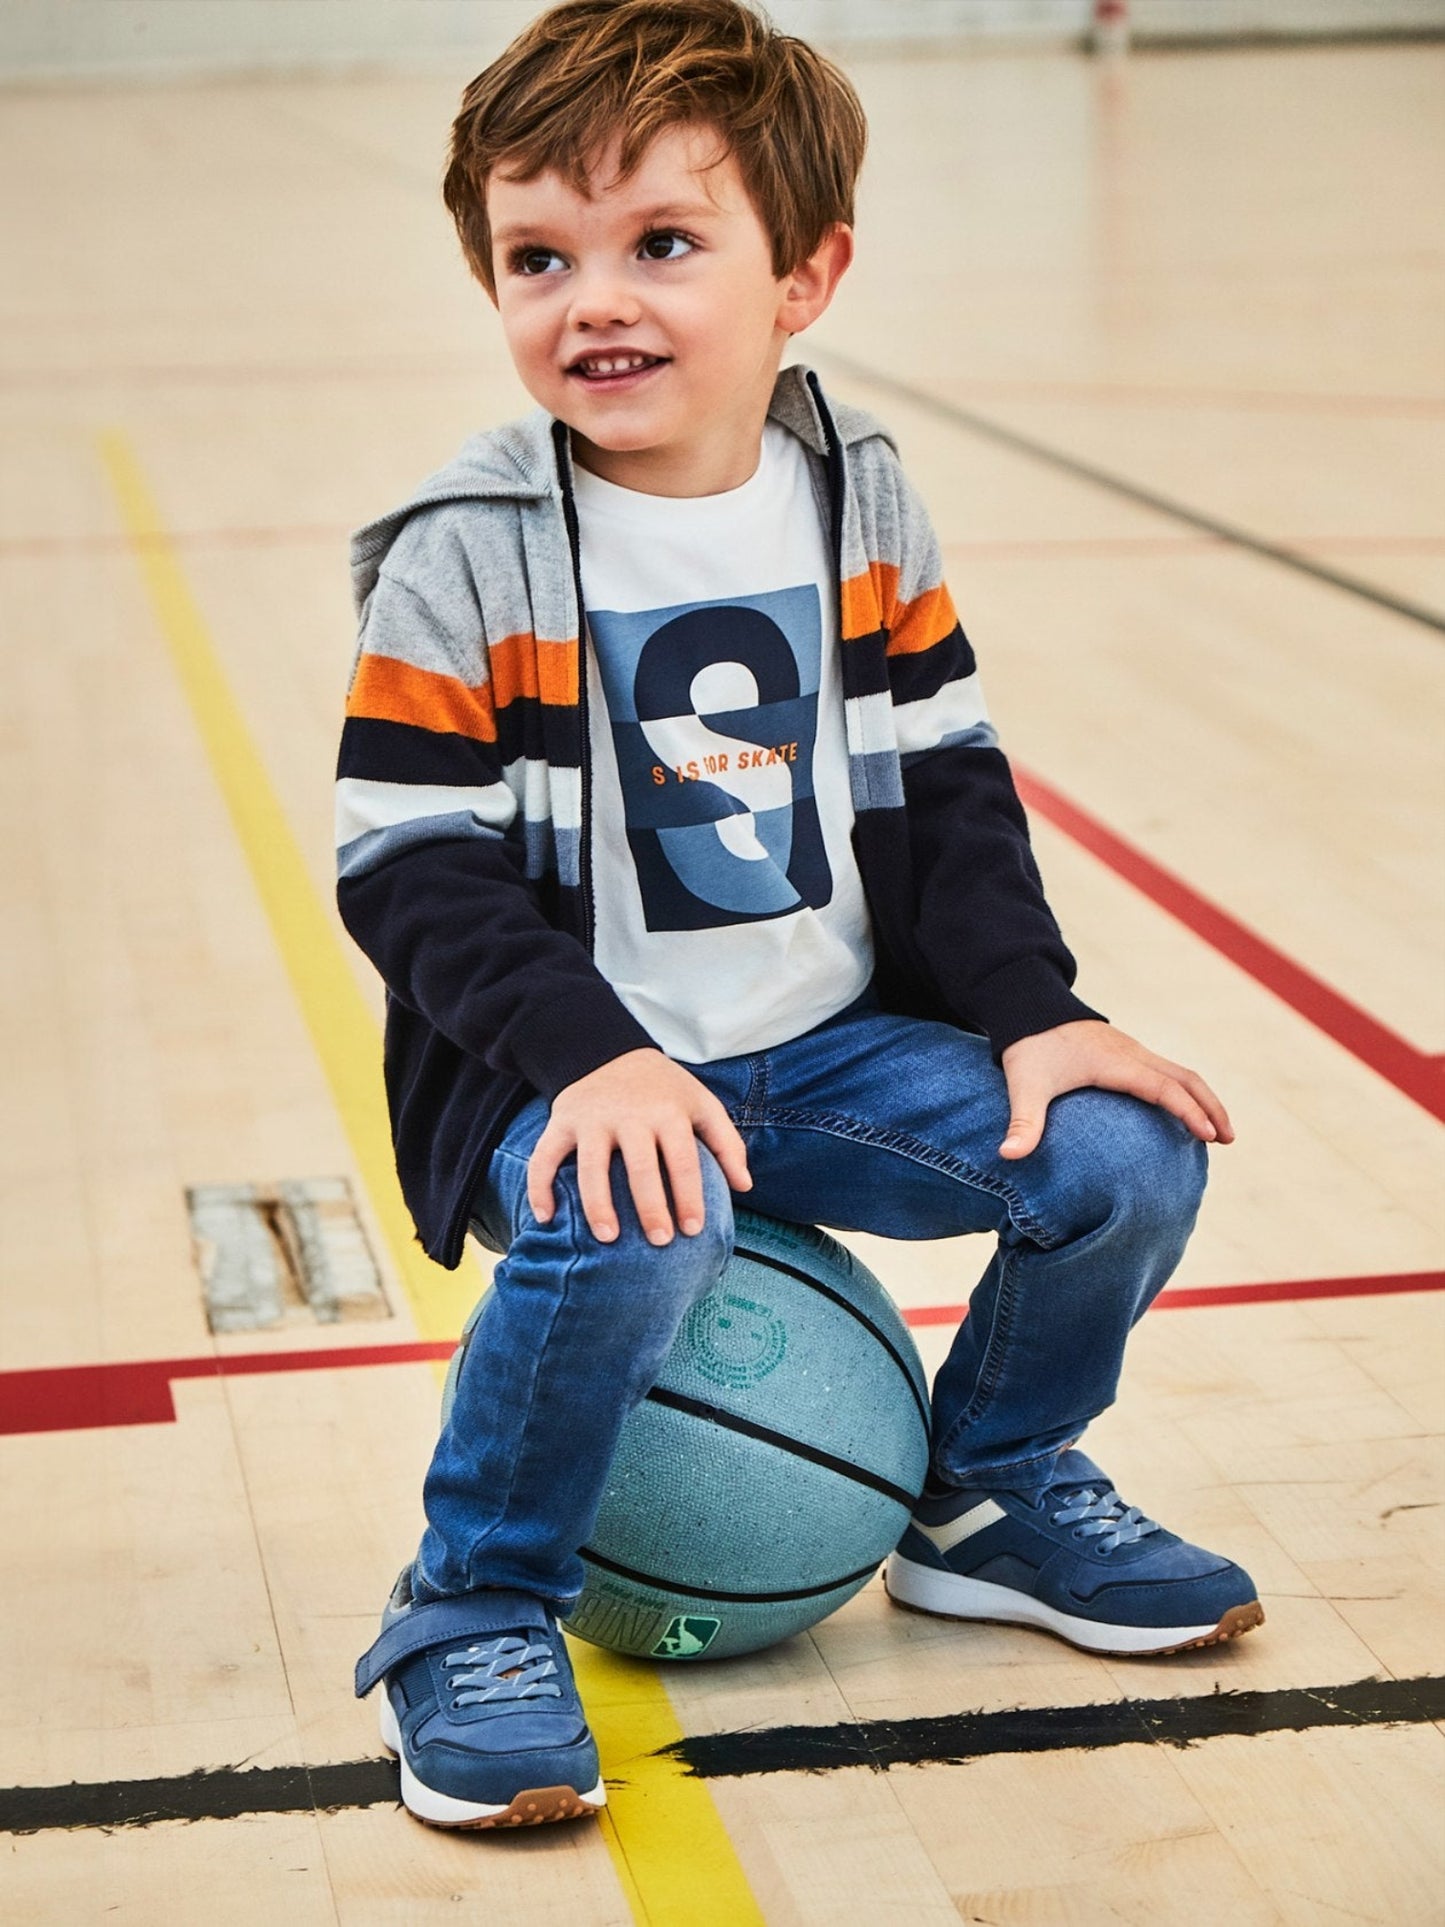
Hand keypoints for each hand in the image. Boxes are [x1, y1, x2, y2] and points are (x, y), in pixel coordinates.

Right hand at [527, 1049, 751, 1244]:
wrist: (610, 1051)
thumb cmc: (664, 1089)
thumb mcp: (701, 1104)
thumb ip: (727, 1143)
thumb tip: (745, 1186)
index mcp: (668, 1112)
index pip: (683, 1160)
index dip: (690, 1196)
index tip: (693, 1230)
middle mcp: (630, 1115)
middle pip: (640, 1167)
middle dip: (650, 1207)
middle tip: (659, 1241)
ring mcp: (592, 1118)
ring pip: (591, 1167)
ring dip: (598, 1204)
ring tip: (608, 1237)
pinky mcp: (562, 1121)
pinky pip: (545, 1156)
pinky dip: (539, 1187)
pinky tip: (545, 1218)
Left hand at [998, 1021, 1233, 1159]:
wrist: (1029, 1007)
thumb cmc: (1029, 1047)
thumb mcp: (1024, 1084)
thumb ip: (1022, 1122)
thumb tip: (1007, 1156)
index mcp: (1115, 1063)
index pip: (1164, 1088)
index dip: (1189, 1112)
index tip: (1210, 1136)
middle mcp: (1131, 1054)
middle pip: (1186, 1078)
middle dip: (1211, 1107)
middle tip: (1228, 1139)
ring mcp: (1132, 1051)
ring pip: (1180, 1073)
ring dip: (1203, 1099)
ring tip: (1217, 1133)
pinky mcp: (1127, 1053)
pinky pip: (1167, 1072)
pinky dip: (1185, 1091)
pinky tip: (1185, 1114)